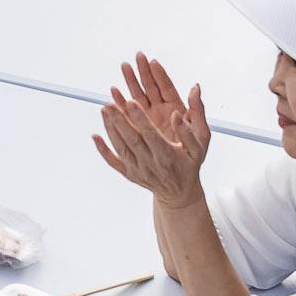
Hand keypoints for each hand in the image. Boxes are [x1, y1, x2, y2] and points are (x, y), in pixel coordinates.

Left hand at [92, 53, 210, 206]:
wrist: (179, 194)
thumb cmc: (189, 165)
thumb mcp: (200, 147)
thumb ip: (190, 128)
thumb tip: (178, 112)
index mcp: (168, 155)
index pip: (151, 135)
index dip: (140, 119)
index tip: (131, 102)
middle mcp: (151, 163)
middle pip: (132, 140)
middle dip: (120, 121)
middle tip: (109, 103)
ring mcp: (138, 169)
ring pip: (121, 147)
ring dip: (111, 129)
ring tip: (104, 109)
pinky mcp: (130, 174)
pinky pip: (113, 162)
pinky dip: (103, 150)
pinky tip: (95, 136)